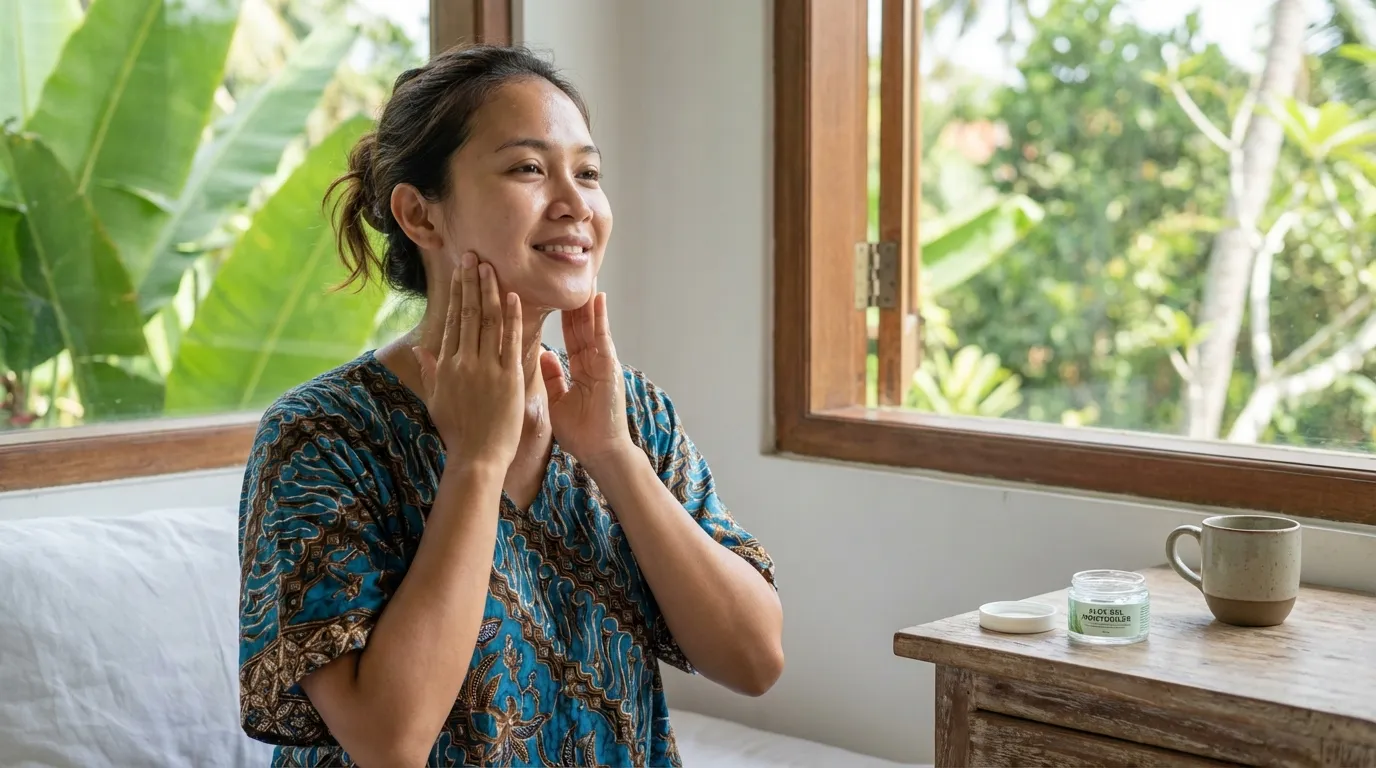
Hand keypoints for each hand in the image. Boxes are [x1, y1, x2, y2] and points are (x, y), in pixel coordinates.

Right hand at [413, 252, 523, 472]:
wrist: (476, 458)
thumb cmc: (458, 432)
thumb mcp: (437, 400)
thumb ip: (430, 371)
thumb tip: (420, 349)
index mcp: (447, 366)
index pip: (453, 321)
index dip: (458, 294)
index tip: (461, 272)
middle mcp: (463, 362)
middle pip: (467, 313)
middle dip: (470, 283)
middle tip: (473, 256)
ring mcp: (485, 368)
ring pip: (487, 321)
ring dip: (489, 291)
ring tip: (490, 267)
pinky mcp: (507, 378)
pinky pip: (509, 340)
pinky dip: (511, 316)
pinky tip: (512, 295)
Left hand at [540, 291, 635, 468]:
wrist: (600, 452)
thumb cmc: (581, 433)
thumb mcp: (559, 402)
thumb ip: (554, 377)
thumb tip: (544, 354)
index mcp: (581, 370)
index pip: (571, 336)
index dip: (565, 316)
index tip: (554, 295)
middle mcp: (593, 363)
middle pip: (582, 326)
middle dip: (576, 302)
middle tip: (569, 276)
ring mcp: (603, 363)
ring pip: (593, 326)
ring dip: (588, 302)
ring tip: (584, 276)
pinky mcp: (609, 367)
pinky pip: (603, 338)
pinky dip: (600, 318)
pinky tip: (597, 298)